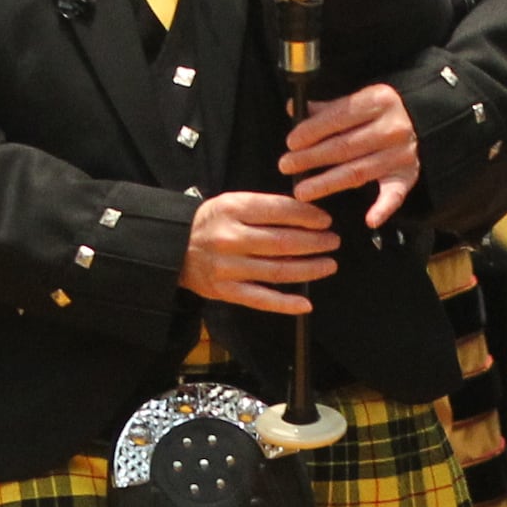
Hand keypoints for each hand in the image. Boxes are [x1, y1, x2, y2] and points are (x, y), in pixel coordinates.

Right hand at [181, 191, 336, 316]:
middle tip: (332, 242)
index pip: (279, 211)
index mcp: (233, 210)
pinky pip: (261, 300)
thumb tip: (306, 214)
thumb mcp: (232, 202)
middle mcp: (230, 239)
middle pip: (282, 243)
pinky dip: (285, 304)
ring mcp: (227, 268)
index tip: (325, 221)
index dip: (307, 216)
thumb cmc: (211, 223)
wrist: (174, 247)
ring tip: (328, 264)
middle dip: (314, 243)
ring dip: (309, 269)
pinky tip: (306, 303)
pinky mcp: (226, 291)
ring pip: (277, 271)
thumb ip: (264, 207)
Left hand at [280, 81, 418, 231]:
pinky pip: (395, 194)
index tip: (291, 142)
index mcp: (378, 101)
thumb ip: (327, 108)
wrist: (421, 121)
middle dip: (312, 158)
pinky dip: (384, 209)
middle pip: (345, 147)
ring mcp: (401, 154)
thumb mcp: (359, 101)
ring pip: (358, 172)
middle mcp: (393, 128)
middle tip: (287, 166)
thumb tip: (293, 108)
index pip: (339, 117)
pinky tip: (370, 220)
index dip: (313, 131)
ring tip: (302, 191)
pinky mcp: (406, 176)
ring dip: (327, 184)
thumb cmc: (380, 112)